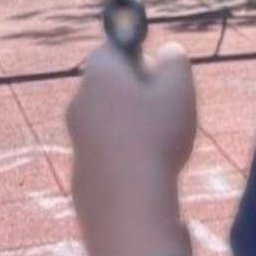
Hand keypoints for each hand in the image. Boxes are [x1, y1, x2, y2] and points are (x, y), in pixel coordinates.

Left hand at [67, 42, 197, 255]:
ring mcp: (76, 140)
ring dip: (133, 127)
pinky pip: (108, 154)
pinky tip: (152, 173)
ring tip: (166, 145)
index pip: (109, 49)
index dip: (137, 55)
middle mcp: (78, 103)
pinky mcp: (81, 173)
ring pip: (108, 122)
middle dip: (137, 94)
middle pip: (109, 87)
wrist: (128, 205)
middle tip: (169, 110)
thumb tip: (167, 51)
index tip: (162, 75)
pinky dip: (127, 156)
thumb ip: (175, 61)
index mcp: (99, 76)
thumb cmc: (156, 136)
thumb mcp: (179, 89)